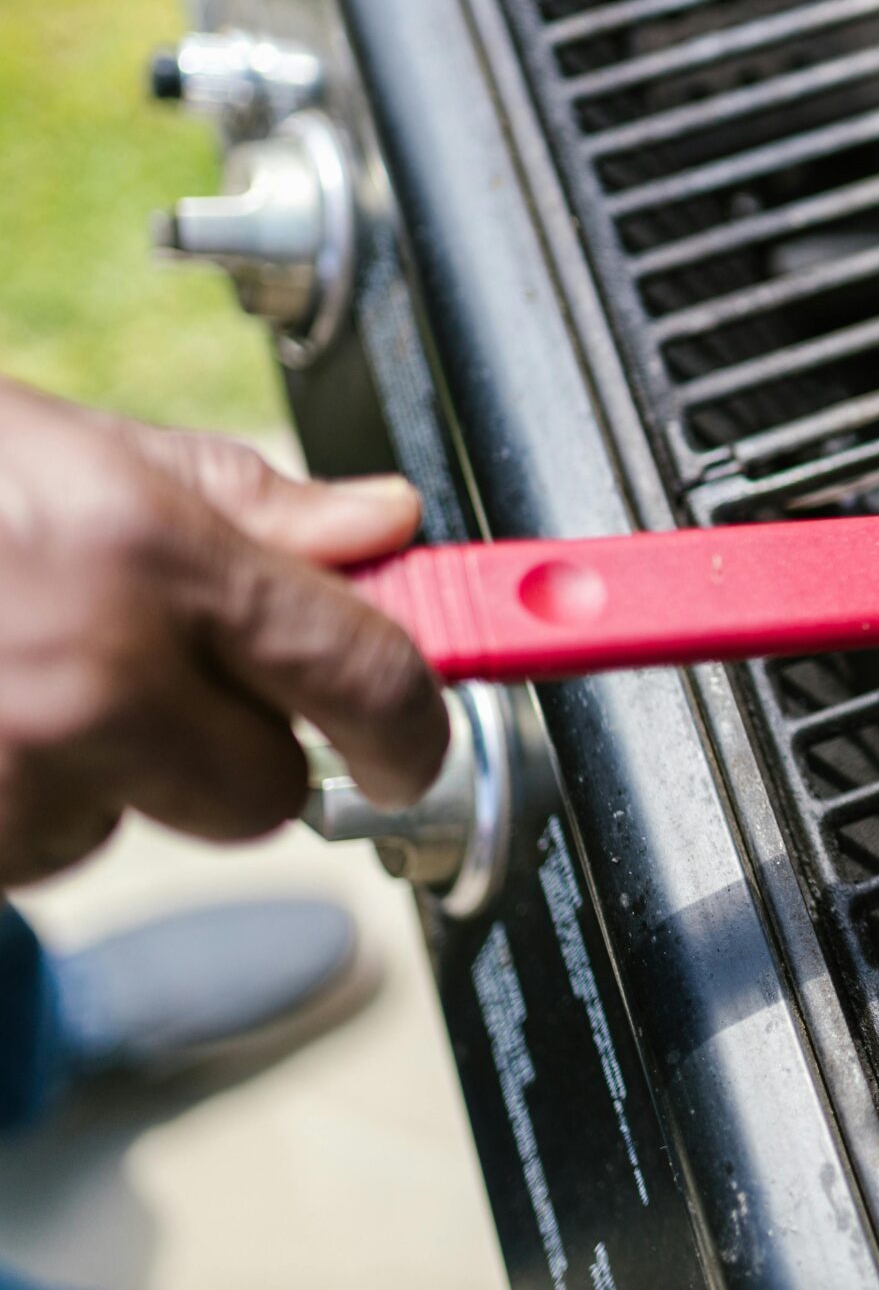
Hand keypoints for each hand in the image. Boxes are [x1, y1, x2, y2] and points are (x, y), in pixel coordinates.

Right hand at [0, 378, 445, 886]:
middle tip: (160, 679)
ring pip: (135, 828)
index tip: (414, 741)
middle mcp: (92, 677)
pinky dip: (9, 808)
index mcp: (152, 557)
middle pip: (262, 794)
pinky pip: (29, 856)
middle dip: (232, 751)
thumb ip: (242, 500)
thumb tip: (382, 526)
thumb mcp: (69, 445)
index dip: (413, 723)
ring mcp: (6, 773)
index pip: (367, 676)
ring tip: (9, 674)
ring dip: (101, 777)